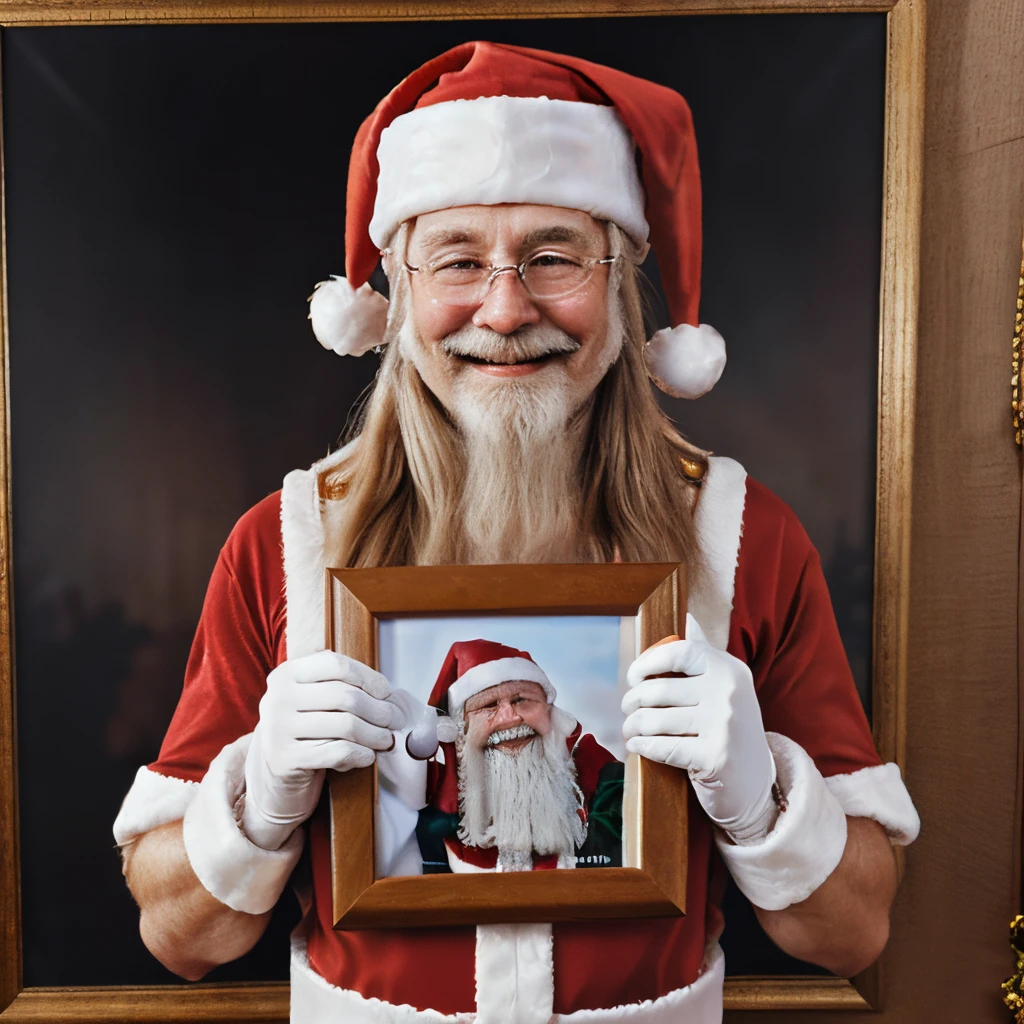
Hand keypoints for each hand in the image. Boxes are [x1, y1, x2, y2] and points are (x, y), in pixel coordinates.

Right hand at [242, 650, 401, 849]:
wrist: (278, 763)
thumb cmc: (308, 723)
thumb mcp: (317, 696)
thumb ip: (345, 685)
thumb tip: (387, 694)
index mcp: (287, 673)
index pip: (336, 664)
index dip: (367, 676)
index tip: (386, 692)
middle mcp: (277, 697)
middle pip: (345, 696)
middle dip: (378, 709)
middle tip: (394, 720)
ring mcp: (277, 728)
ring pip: (345, 726)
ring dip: (375, 734)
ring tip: (386, 739)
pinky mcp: (284, 758)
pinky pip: (337, 753)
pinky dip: (360, 754)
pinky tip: (368, 755)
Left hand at [621, 614, 777, 844]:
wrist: (756, 785)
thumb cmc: (730, 731)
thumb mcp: (726, 688)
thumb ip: (705, 655)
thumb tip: (690, 619)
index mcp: (730, 670)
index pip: (680, 652)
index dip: (649, 661)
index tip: (634, 677)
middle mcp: (729, 693)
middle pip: (659, 689)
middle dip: (633, 701)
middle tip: (628, 710)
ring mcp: (723, 725)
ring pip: (654, 719)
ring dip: (633, 726)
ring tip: (631, 729)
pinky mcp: (714, 757)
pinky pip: (662, 747)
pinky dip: (642, 746)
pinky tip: (637, 745)